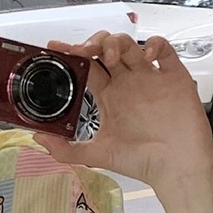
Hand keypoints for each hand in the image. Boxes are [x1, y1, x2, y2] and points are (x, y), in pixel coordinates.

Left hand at [31, 34, 212, 190]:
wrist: (176, 169)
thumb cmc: (142, 162)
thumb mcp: (98, 155)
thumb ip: (66, 149)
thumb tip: (37, 137)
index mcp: (109, 96)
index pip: (86, 67)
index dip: (71, 55)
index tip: (56, 47)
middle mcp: (127, 84)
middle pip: (106, 49)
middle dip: (93, 43)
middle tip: (83, 51)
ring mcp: (150, 78)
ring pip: (131, 45)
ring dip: (117, 42)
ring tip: (109, 56)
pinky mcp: (174, 77)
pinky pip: (165, 51)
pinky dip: (155, 45)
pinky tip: (146, 57)